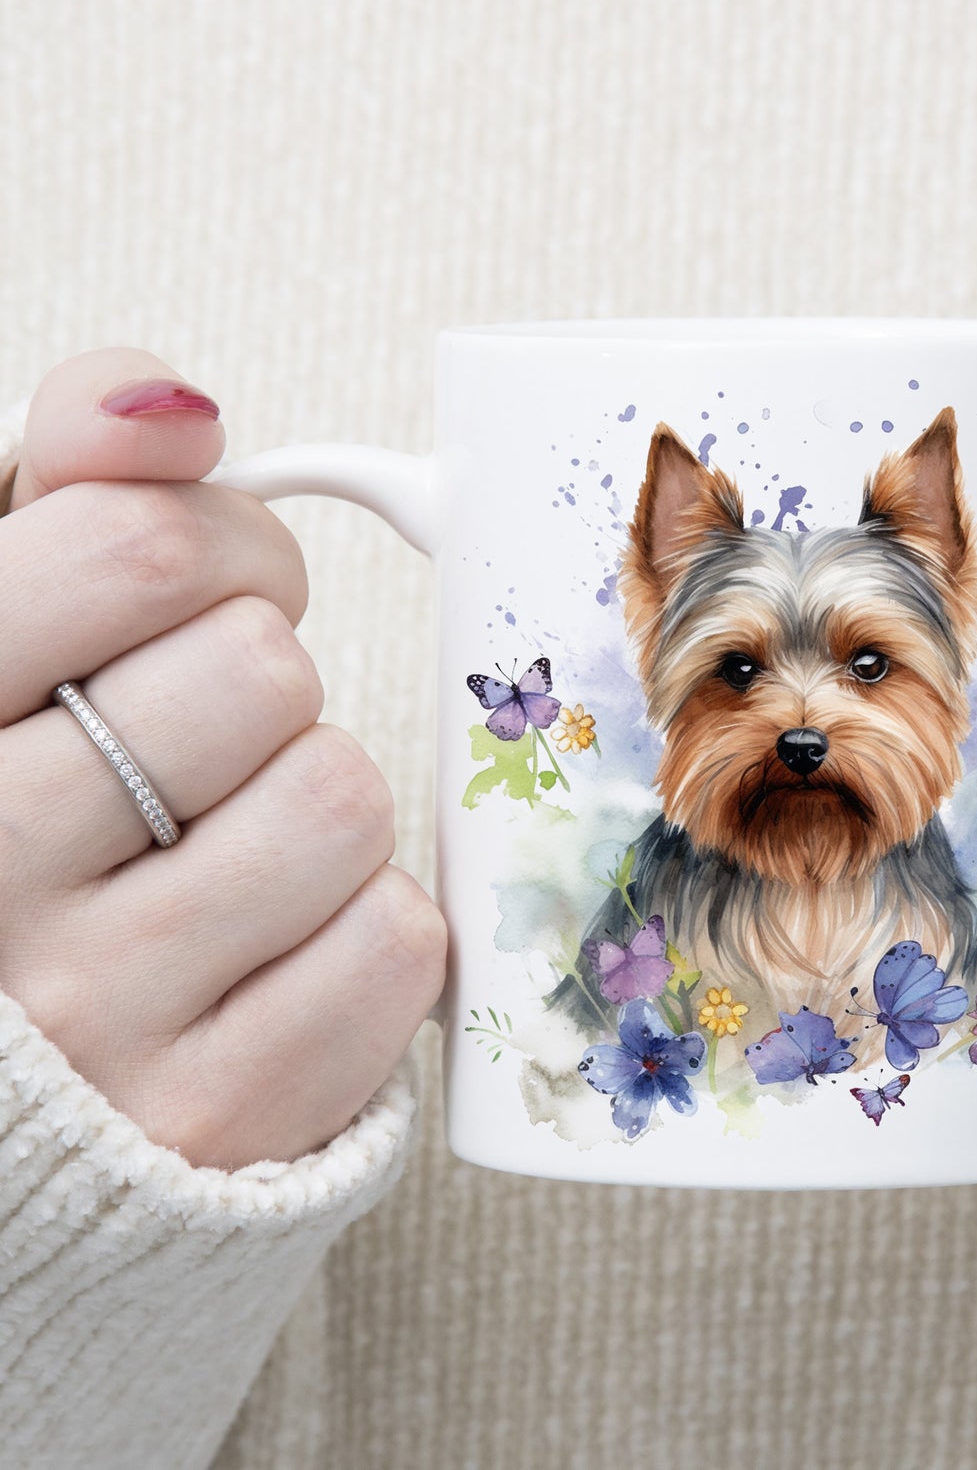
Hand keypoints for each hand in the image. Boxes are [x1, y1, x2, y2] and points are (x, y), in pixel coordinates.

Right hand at [0, 348, 444, 1168]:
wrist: (34, 1083)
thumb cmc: (32, 816)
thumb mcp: (5, 637)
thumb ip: (70, 493)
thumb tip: (172, 403)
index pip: (135, 550)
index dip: (220, 546)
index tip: (208, 590)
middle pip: (260, 671)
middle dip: (264, 682)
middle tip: (212, 739)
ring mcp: (98, 1016)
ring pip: (341, 797)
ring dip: (317, 803)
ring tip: (232, 849)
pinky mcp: (221, 1114)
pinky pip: (394, 940)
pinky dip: (366, 927)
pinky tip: (276, 948)